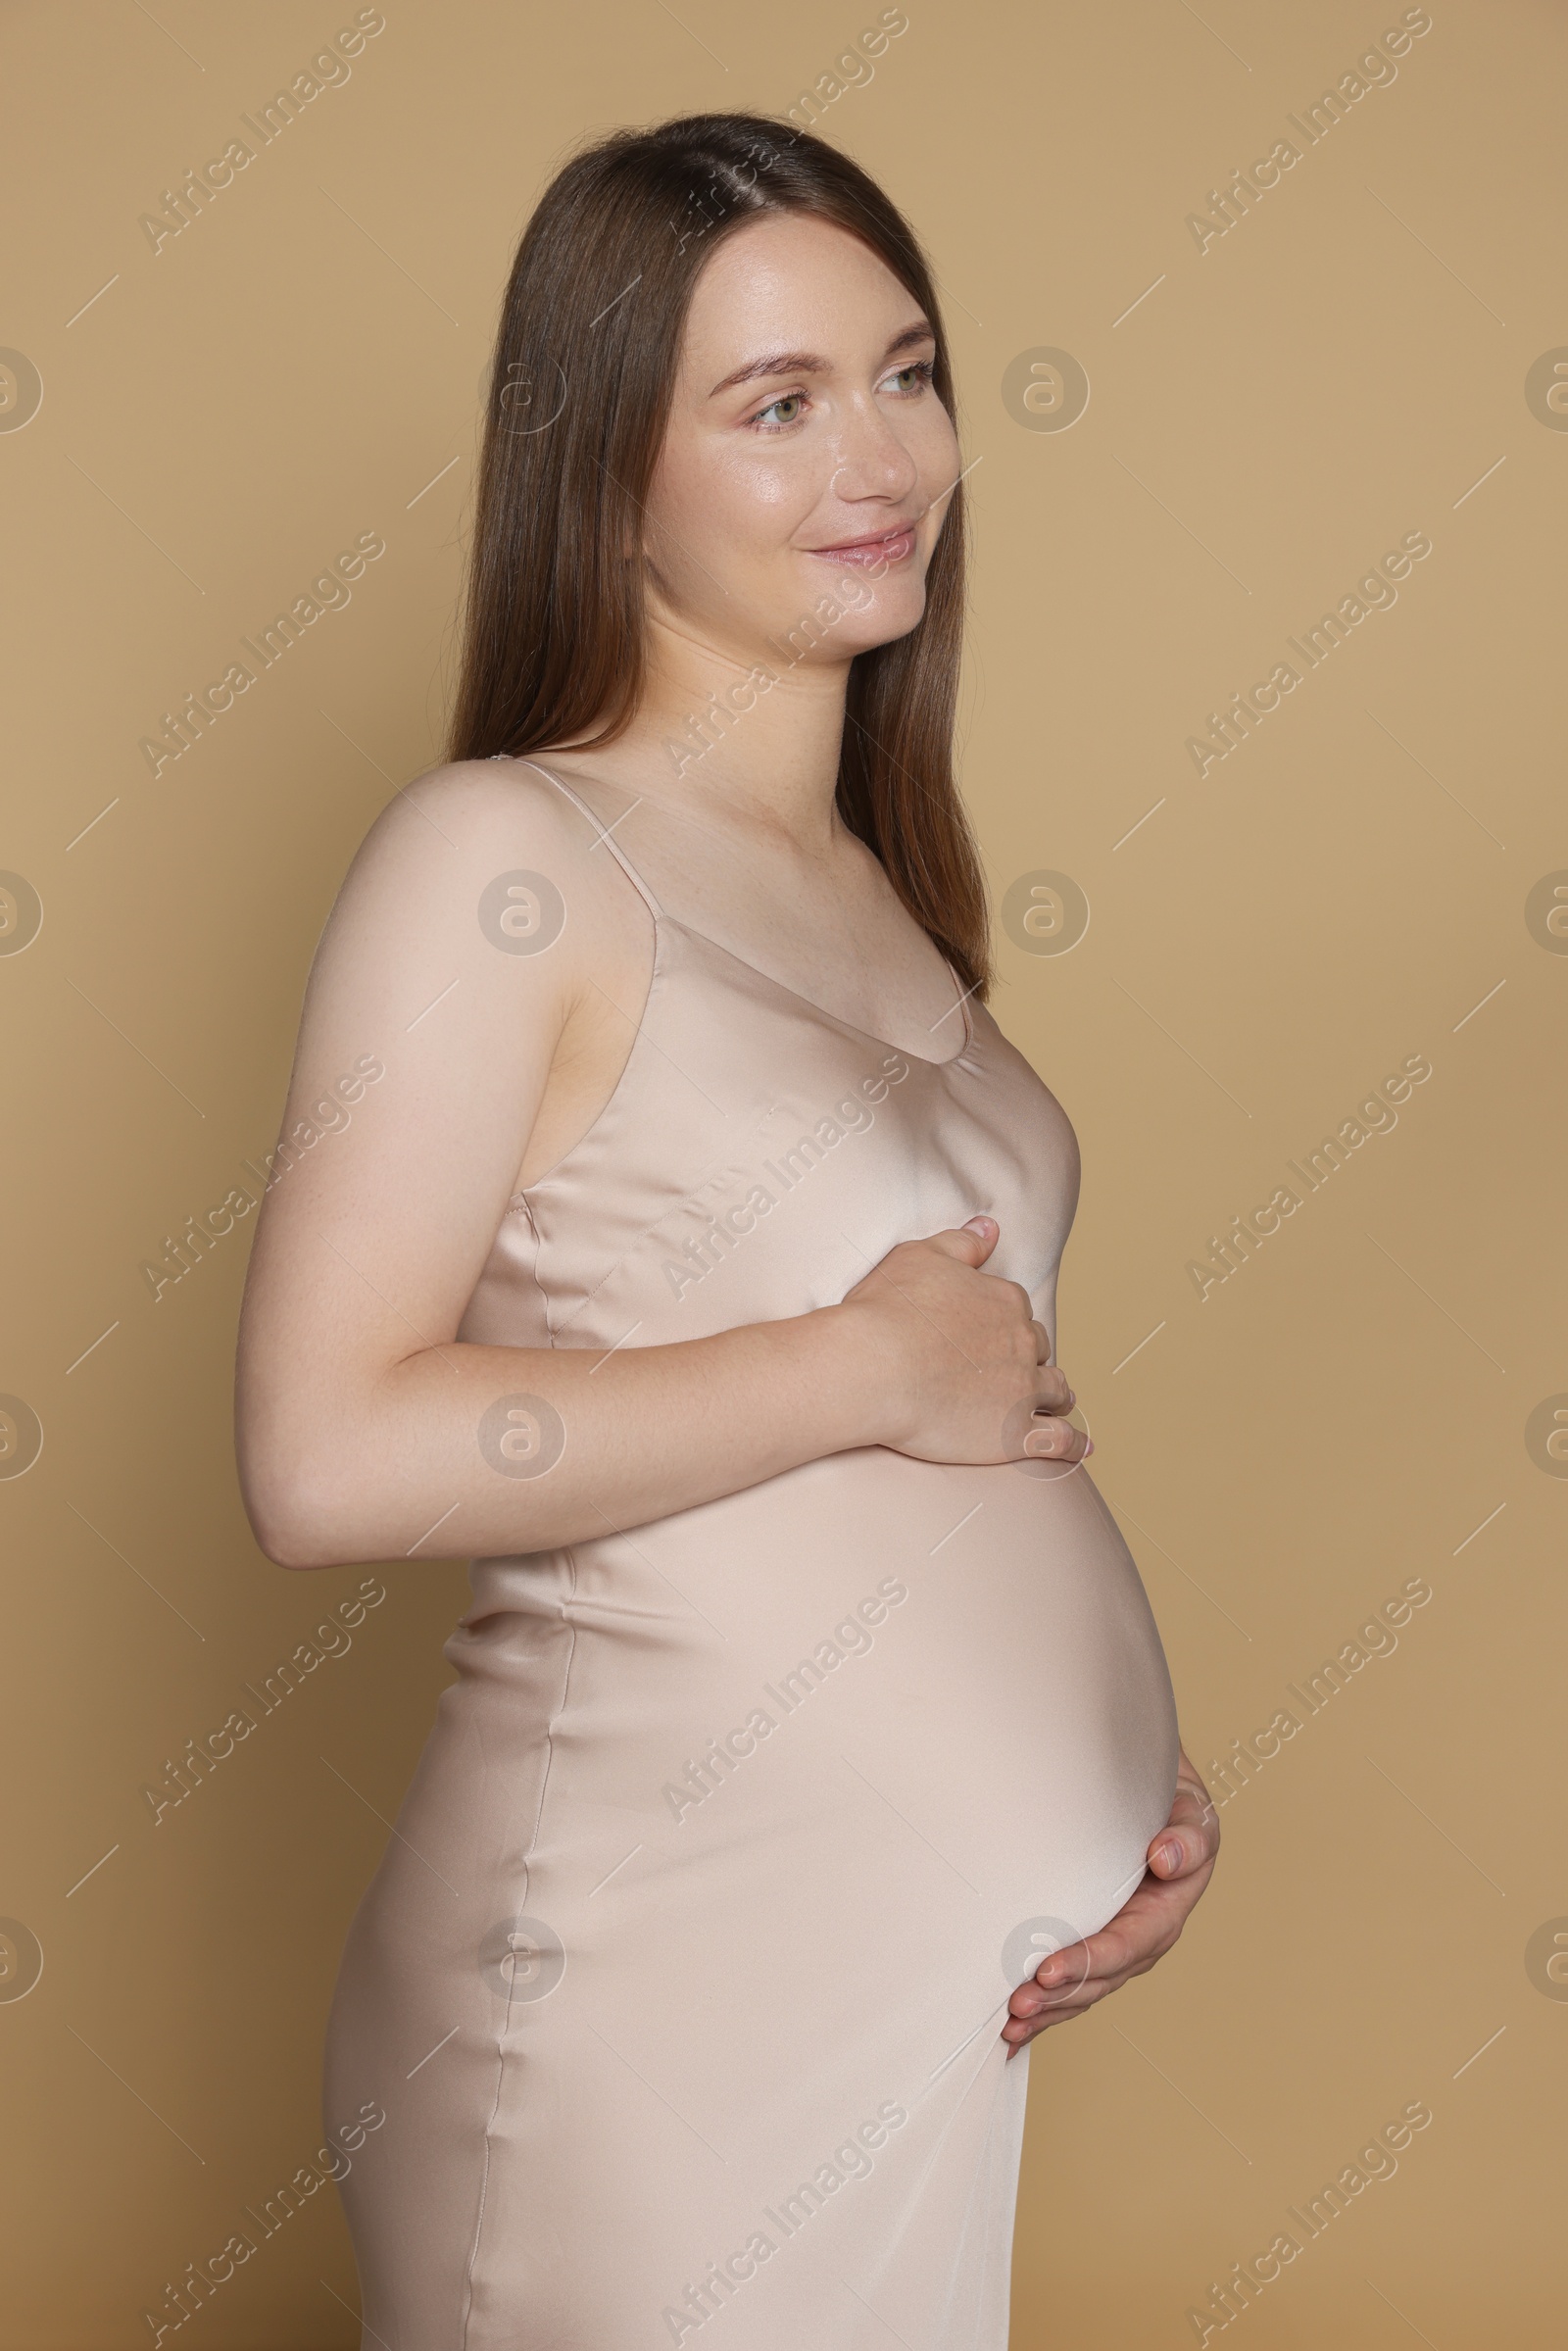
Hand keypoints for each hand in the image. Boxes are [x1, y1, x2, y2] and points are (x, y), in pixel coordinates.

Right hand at [840, 1215, 1090, 1466]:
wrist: (872, 1368)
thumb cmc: (886, 1311)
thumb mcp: (920, 1256)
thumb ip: (962, 1242)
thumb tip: (991, 1226)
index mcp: (1004, 1300)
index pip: (1017, 1311)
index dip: (1004, 1323)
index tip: (988, 1334)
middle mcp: (1022, 1342)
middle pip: (1038, 1349)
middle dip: (1030, 1357)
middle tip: (1014, 1370)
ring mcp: (1022, 1390)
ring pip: (1055, 1390)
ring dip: (1056, 1394)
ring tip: (1055, 1403)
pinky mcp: (1015, 1433)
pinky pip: (1060, 1440)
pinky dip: (1075, 1443)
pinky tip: (1083, 1447)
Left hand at [1000, 1752, 1218, 2054]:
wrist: (1155, 1800)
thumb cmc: (1172, 1807)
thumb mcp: (1191, 1813)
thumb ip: (1189, 1836)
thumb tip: (1166, 1858)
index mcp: (1166, 1912)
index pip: (1126, 1944)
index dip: (1088, 1961)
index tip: (1048, 1971)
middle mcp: (1142, 1939)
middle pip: (1100, 1978)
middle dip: (1059, 1996)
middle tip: (1017, 2005)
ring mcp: (1116, 1947)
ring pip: (1083, 1990)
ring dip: (1047, 2011)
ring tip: (1010, 2024)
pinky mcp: (1093, 1945)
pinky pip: (1071, 1984)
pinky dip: (1045, 2008)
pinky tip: (1016, 2030)